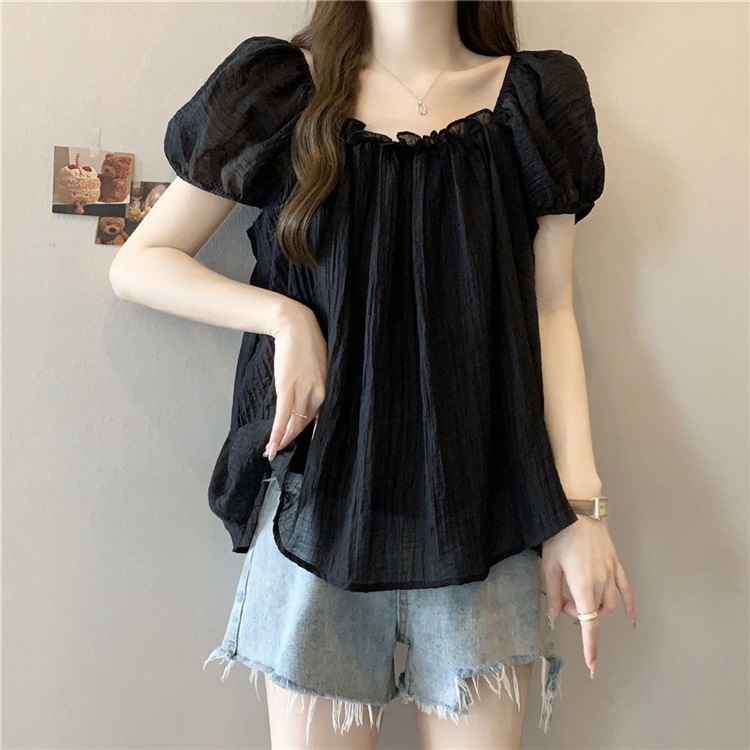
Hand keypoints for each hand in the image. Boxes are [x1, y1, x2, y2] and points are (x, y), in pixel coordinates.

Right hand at [264, 300, 327, 459]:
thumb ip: (318, 386)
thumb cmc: (308, 344)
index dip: (310, 433)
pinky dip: (278, 433)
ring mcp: (304, 392)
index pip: (321, 418)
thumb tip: (310, 401)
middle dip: (294, 438)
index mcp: (330, 389)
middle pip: (306, 423)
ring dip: (283, 440)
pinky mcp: (288, 388)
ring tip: (273, 451)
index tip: (303, 445)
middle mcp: (320, 394)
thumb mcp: (320, 367)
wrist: (295, 326)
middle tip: (282, 450)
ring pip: (295, 423)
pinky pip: (284, 416)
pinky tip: (272, 445)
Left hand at [542, 515, 636, 677]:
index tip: (592, 665)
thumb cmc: (560, 534)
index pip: (588, 624)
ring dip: (596, 610)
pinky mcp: (616, 564)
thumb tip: (555, 616)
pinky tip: (630, 617)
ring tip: (577, 600)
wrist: (579, 508)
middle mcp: (601, 583)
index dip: (590, 646)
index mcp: (583, 586)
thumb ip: (553, 593)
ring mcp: (612, 573)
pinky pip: (626, 589)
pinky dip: (628, 605)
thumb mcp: (549, 564)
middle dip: (578, 616)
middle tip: (562, 602)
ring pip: (609, 604)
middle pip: (595, 613)